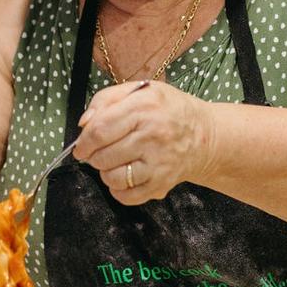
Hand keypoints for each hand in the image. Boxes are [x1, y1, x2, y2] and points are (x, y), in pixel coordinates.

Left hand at [72, 80, 204, 203]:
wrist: (204, 135)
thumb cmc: (168, 109)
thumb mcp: (140, 90)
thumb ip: (107, 99)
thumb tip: (84, 123)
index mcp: (143, 107)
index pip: (100, 130)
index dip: (84, 141)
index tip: (81, 146)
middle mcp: (152, 135)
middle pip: (103, 156)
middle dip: (93, 157)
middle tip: (99, 152)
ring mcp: (158, 162)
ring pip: (112, 178)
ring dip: (105, 173)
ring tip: (114, 162)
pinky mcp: (162, 183)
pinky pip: (127, 196)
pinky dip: (119, 190)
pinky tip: (125, 177)